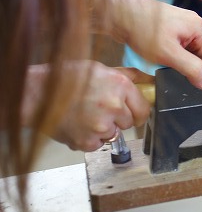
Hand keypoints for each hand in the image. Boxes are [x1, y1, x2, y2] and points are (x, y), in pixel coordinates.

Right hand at [23, 63, 152, 150]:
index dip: (138, 110)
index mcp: (120, 85)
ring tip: (87, 114)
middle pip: (130, 122)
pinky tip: (79, 123)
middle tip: (102, 107)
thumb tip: (151, 82)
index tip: (132, 109)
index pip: (144, 108)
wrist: (39, 94)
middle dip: (120, 117)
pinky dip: (91, 137)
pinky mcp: (88, 143)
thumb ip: (130, 76)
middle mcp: (114, 106)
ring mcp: (101, 126)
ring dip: (105, 127)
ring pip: (114, 133)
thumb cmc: (68, 77)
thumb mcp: (102, 68)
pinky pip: (98, 143)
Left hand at [85, 0, 201, 90]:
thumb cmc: (142, 28)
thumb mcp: (169, 54)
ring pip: (191, 50)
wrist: (120, 15)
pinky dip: (173, 54)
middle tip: (176, 69)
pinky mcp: (170, 28)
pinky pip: (180, 46)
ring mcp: (181, 25)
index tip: (190, 79)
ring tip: (165, 60)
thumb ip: (192, 69)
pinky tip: (161, 55)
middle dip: (193, 65)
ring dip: (182, 60)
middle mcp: (192, 23)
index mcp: (198, 27)